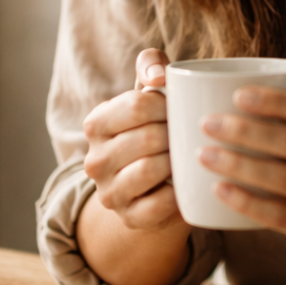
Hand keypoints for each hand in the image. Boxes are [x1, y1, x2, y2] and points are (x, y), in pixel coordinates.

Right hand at [82, 48, 190, 234]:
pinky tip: (186, 181)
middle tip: (192, 133)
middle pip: (148, 137)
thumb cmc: (156, 126)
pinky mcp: (130, 219)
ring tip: (188, 154)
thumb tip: (159, 77)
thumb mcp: (150, 92)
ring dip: (176, 160)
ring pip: (149, 170)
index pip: (138, 105)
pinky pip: (159, 204)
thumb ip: (152, 65)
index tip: (180, 108)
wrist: (155, 182)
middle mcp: (94, 160)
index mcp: (96, 123)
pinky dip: (179, 192)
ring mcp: (110, 192)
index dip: (168, 104)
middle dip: (176, 133)